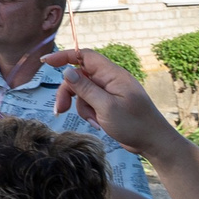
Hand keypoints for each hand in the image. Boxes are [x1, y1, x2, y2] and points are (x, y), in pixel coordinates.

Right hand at [43, 49, 175, 154]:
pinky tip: (99, 124)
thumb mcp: (106, 107)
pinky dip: (89, 113)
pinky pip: (90, 103)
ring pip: (82, 92)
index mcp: (112, 74)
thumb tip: (67, 71)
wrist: (153, 142)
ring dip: (81, 107)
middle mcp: (110, 80)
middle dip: (68, 92)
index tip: (46, 62)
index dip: (64, 57)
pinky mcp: (108, 103)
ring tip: (93, 122)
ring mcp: (109, 92)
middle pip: (79, 77)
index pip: (84, 56)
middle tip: (60, 109)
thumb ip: (86, 89)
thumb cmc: (134, 124)